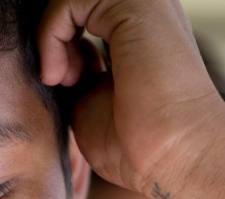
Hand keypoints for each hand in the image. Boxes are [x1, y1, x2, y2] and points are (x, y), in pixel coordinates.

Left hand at [37, 0, 224, 195]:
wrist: (174, 156)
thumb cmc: (137, 144)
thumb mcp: (90, 99)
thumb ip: (77, 66)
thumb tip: (60, 51)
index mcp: (141, 29)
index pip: (84, 14)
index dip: (60, 41)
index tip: (65, 83)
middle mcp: (146, 10)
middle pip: (79, 4)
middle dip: (54, 34)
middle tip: (64, 80)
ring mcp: (144, 3)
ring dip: (50, 36)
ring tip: (62, 78)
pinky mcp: (137, 4)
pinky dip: (50, 35)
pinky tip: (61, 74)